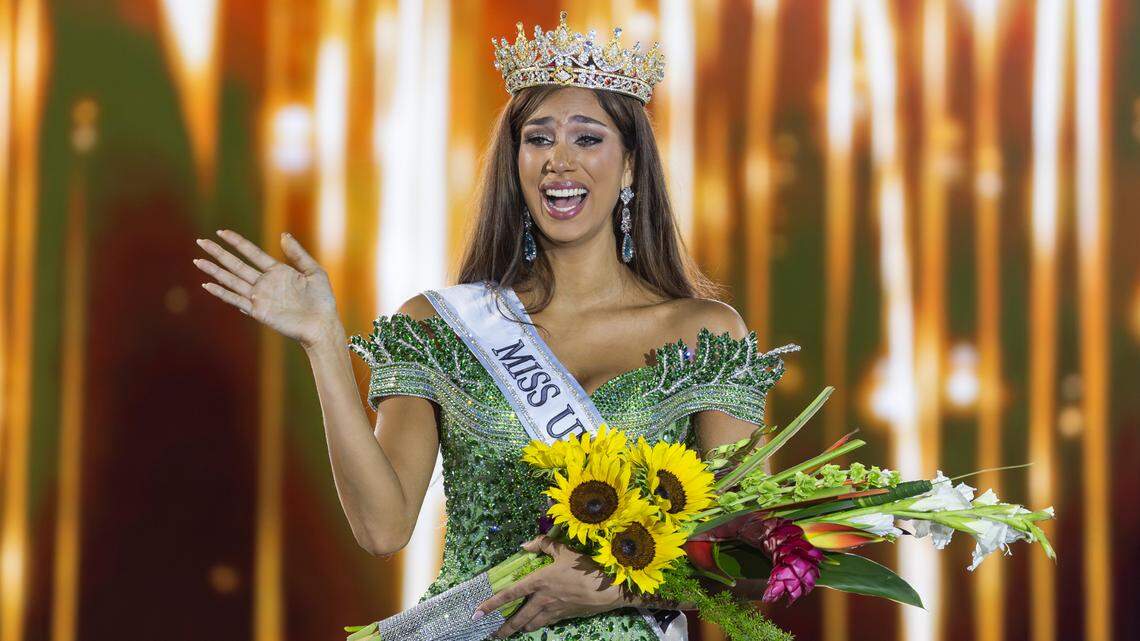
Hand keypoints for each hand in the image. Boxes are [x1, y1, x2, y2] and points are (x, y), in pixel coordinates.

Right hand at [193, 230, 340, 348]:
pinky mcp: (258, 311)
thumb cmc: (322, 300)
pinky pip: (236, 299)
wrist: (322, 324)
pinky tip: (208, 285)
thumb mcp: (314, 271)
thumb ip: (297, 253)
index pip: (252, 252)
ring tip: (198, 261)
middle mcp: (265, 283)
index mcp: (277, 271)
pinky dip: (222, 293)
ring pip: (232, 280)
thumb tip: (283, 234)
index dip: (237, 242)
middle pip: (236, 264)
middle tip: (201, 241)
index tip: (221, 232)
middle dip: (218, 253)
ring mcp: (260, 297)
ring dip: (214, 271)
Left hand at [474, 535, 625, 637]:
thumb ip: (543, 544)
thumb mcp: (564, 550)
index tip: (478, 613)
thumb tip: (524, 544)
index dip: (491, 604)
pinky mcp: (563, 617)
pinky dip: (536, 626)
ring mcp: (552, 611)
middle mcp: (541, 599)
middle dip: (503, 629)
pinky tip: (534, 626)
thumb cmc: (585, 567)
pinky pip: (544, 624)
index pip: (509, 594)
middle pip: (517, 618)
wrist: (608, 589)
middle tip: (493, 635)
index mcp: (538, 581)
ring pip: (530, 625)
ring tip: (511, 633)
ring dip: (519, 629)